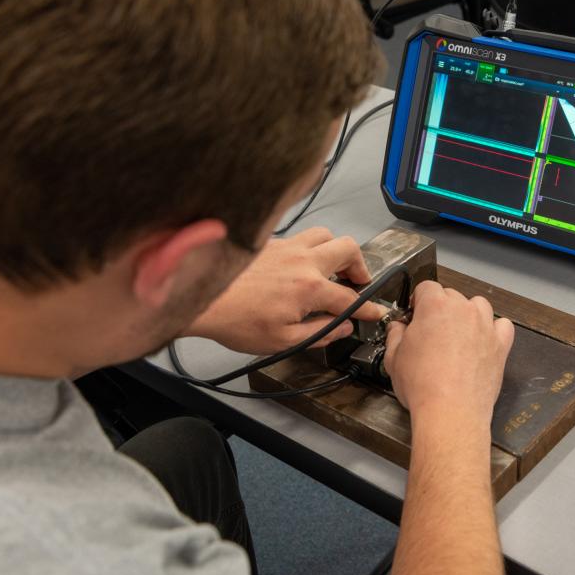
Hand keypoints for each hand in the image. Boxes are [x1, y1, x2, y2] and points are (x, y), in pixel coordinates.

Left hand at [188, 227, 386, 353]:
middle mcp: (302, 261)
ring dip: (335, 249)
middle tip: (358, 281)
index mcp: (309, 288)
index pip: (350, 298)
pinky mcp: (270, 242)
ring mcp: (286, 247)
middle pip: (348, 249)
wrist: (200, 297)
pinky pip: (300, 236)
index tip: (373, 311)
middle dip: (360, 265)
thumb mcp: (282, 341)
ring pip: (325, 234)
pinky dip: (309, 247)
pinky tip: (301, 263)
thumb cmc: (234, 320)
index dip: (366, 308)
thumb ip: (319, 333)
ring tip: (333, 266)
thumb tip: (339, 328)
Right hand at [384, 281, 513, 424]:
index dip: (418, 301)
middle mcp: (462, 310)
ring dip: (467, 314)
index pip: (426, 287)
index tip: (414, 314)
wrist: (450, 411)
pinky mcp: (499, 345)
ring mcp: (484, 326)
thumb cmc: (422, 385)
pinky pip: (502, 326)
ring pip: (477, 306)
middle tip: (431, 332)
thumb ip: (395, 335)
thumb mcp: (394, 358)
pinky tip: (482, 341)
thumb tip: (397, 328)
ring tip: (457, 335)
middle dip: (440, 309)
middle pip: (451, 295)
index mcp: (434, 306)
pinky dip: (493, 330)